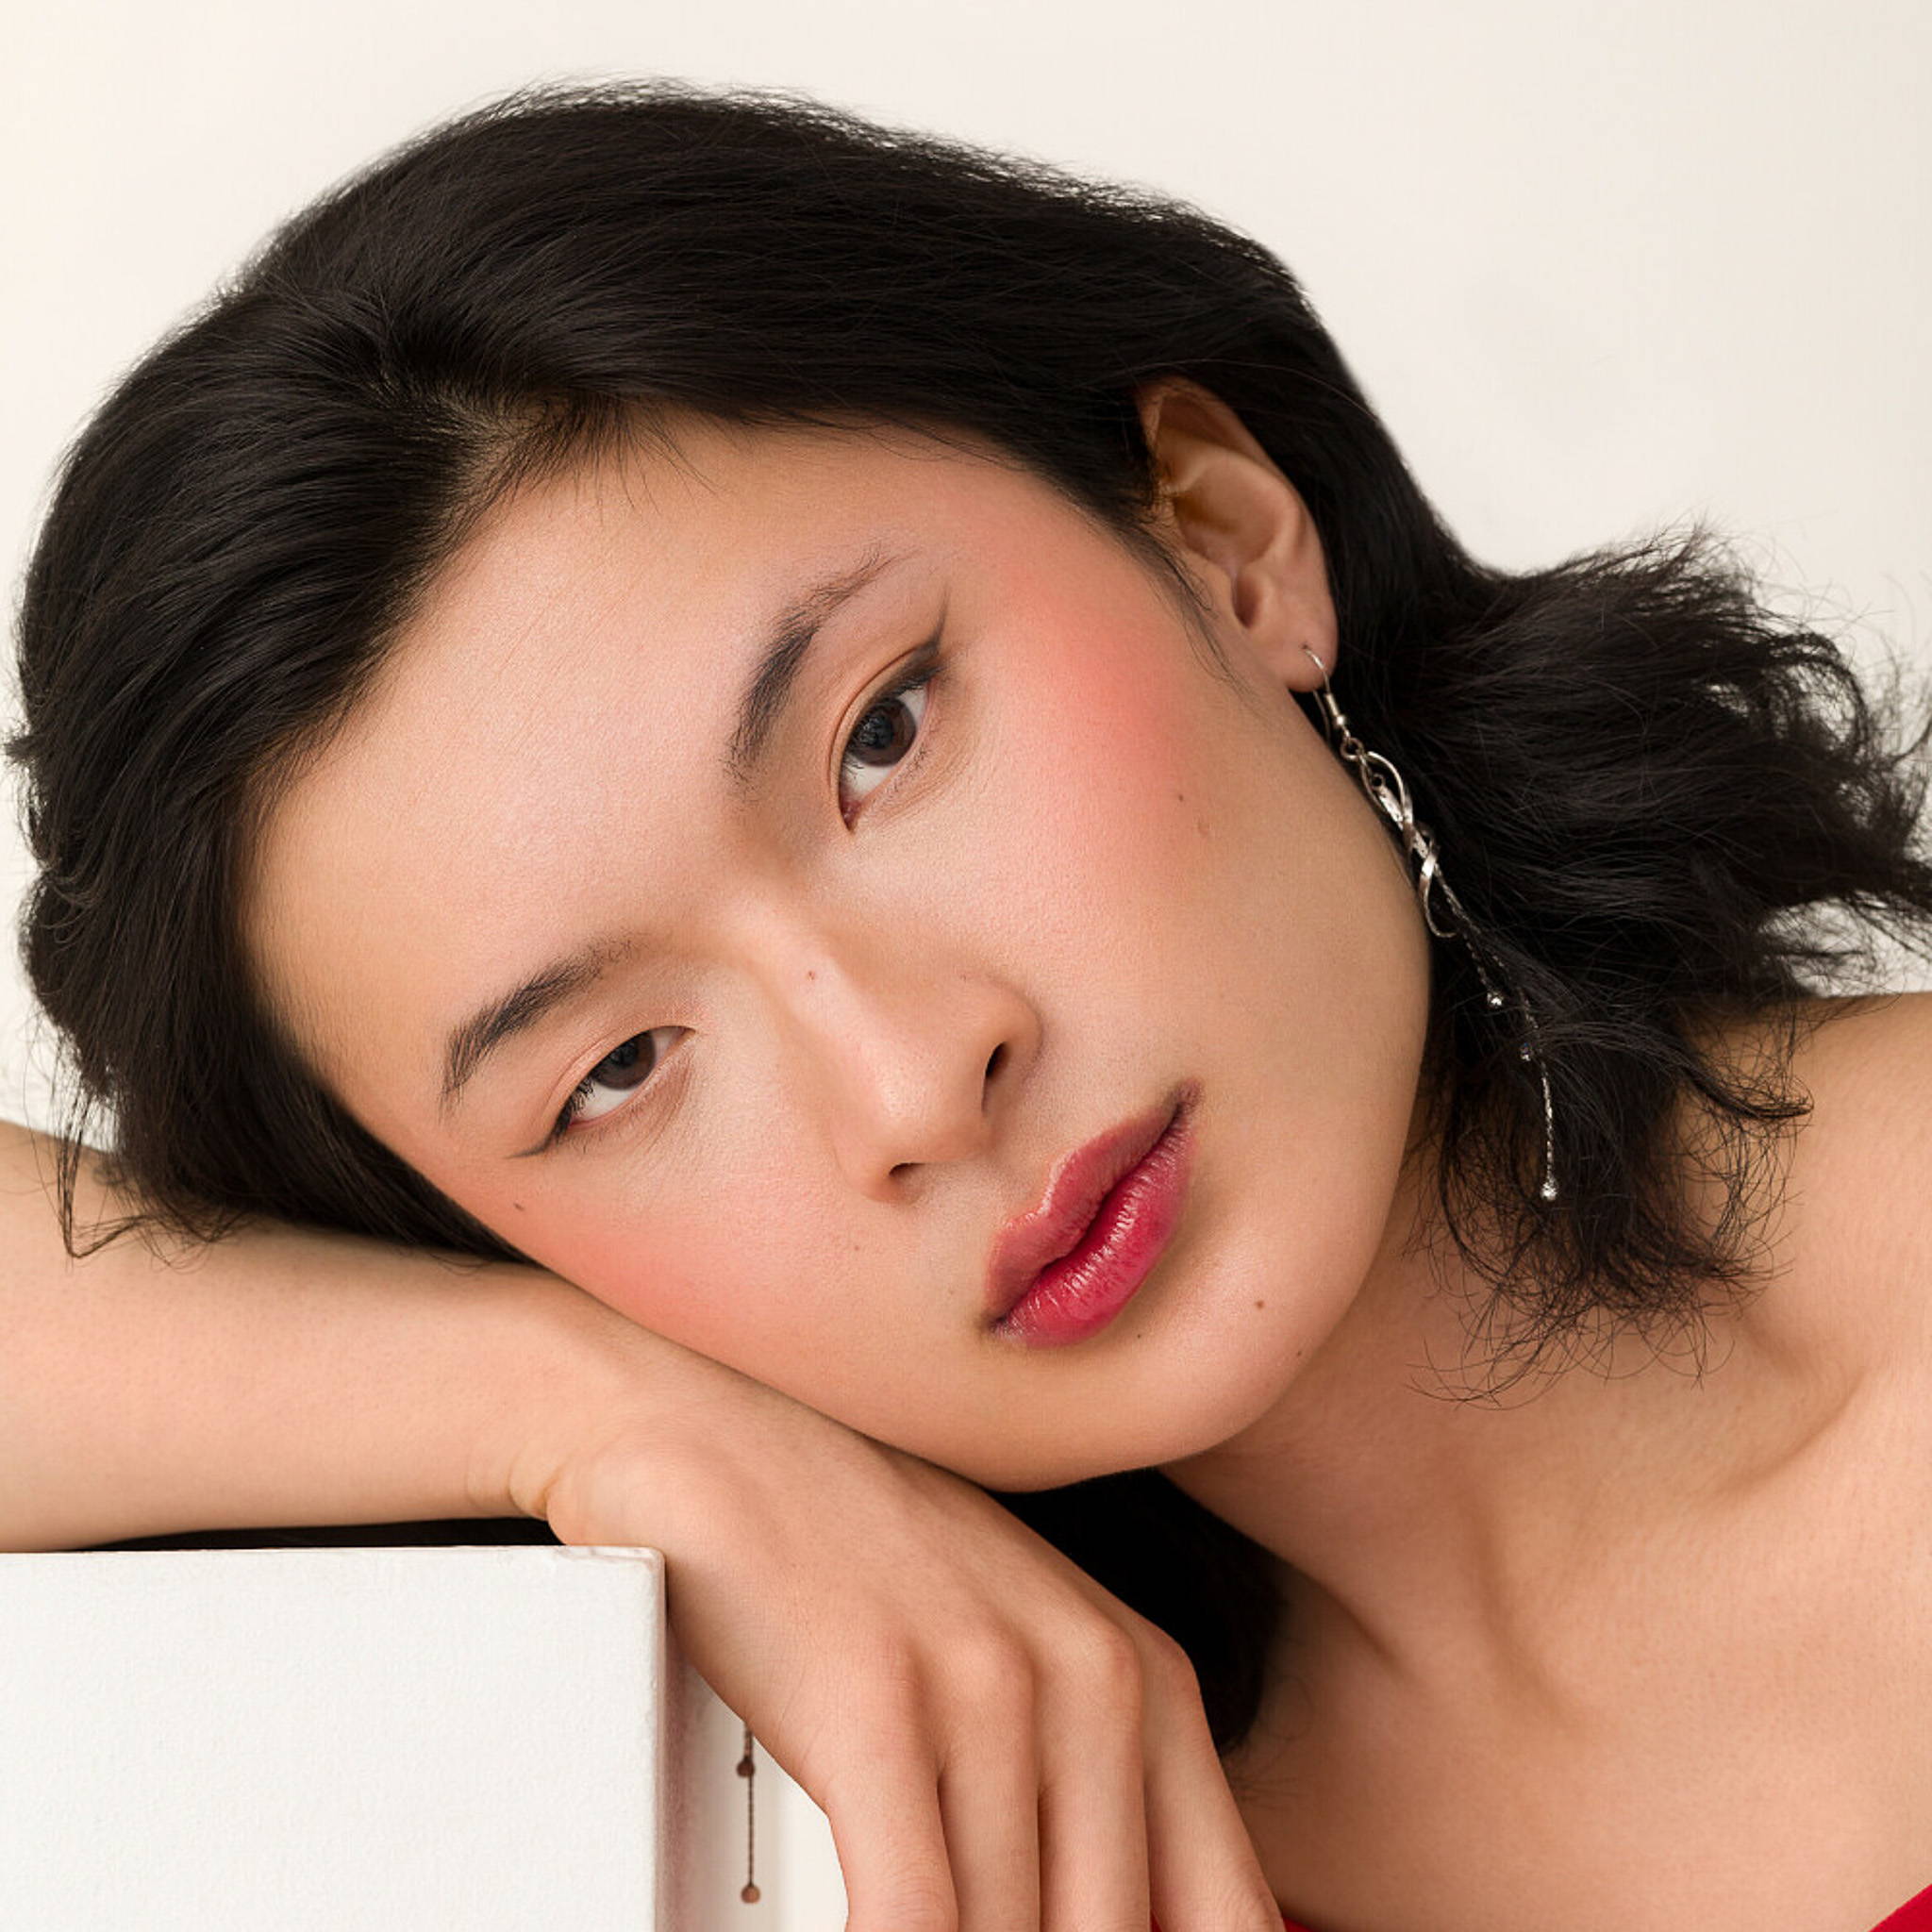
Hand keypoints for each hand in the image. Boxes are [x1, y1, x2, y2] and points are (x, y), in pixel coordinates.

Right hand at [527, 1353, 1282, 1931]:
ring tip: (903, 1913)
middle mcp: (1097, 1678)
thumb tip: (1105, 1917)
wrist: (710, 1425)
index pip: (1230, 1915)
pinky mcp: (878, 1701)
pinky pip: (911, 1920)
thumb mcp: (1011, 1660)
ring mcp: (989, 1682)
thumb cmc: (851, 1555)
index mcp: (1150, 1680)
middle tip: (963, 1921)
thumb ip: (1085, 1801)